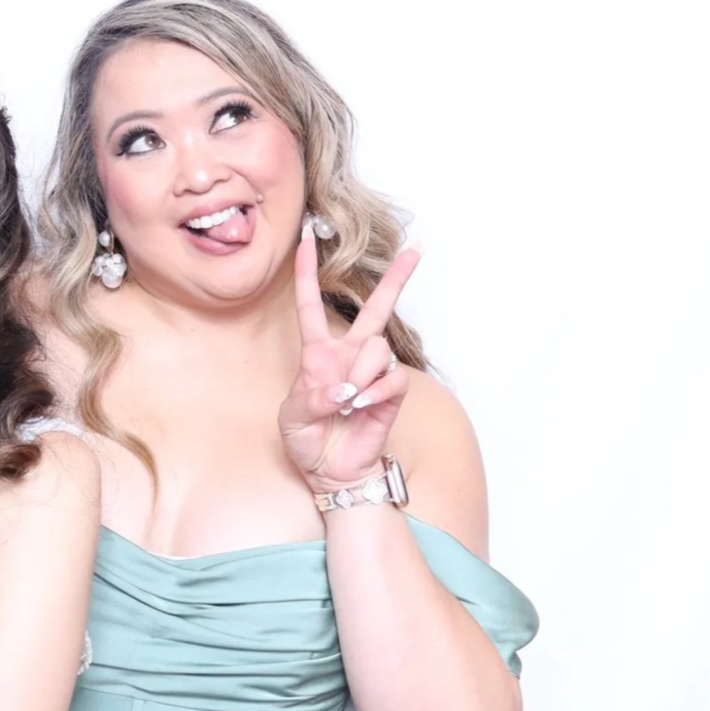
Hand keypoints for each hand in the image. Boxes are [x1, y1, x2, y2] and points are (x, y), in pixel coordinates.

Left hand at [278, 230, 419, 488]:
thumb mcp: (292, 419)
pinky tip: (363, 406)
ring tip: (348, 402)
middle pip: (375, 309)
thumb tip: (340, 390)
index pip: (310, 305)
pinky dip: (376, 392)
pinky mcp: (391, 393)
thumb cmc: (307, 441)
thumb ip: (310, 400)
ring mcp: (372, 372)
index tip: (308, 239)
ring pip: (377, 348)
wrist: (332, 471)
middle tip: (417, 250)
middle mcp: (348, 356)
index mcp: (317, 354)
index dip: (306, 273)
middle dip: (397, 279)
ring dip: (360, 375)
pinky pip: (392, 378)